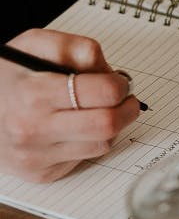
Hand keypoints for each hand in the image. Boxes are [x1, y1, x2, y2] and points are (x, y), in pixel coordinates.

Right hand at [0, 30, 140, 182]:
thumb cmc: (6, 77)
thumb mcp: (32, 46)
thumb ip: (73, 47)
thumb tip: (108, 71)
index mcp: (33, 93)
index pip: (104, 93)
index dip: (120, 85)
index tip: (118, 82)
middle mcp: (33, 128)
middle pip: (109, 124)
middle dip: (127, 109)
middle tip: (124, 99)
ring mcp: (36, 155)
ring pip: (103, 144)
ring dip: (110, 126)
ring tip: (97, 110)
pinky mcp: (40, 173)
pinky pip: (85, 158)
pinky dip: (89, 141)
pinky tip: (75, 128)